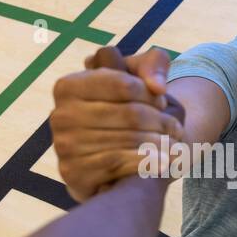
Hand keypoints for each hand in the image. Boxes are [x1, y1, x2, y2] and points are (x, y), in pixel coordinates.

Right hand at [50, 46, 184, 202]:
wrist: (113, 159)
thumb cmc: (127, 110)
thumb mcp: (140, 75)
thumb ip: (154, 63)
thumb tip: (157, 87)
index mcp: (69, 86)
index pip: (124, 83)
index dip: (150, 94)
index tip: (162, 102)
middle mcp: (60, 115)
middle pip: (130, 114)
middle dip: (161, 121)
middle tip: (175, 129)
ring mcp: (64, 146)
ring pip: (128, 139)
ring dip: (161, 143)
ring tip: (175, 144)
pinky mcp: (73, 173)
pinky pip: (118, 163)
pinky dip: (146, 162)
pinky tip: (164, 162)